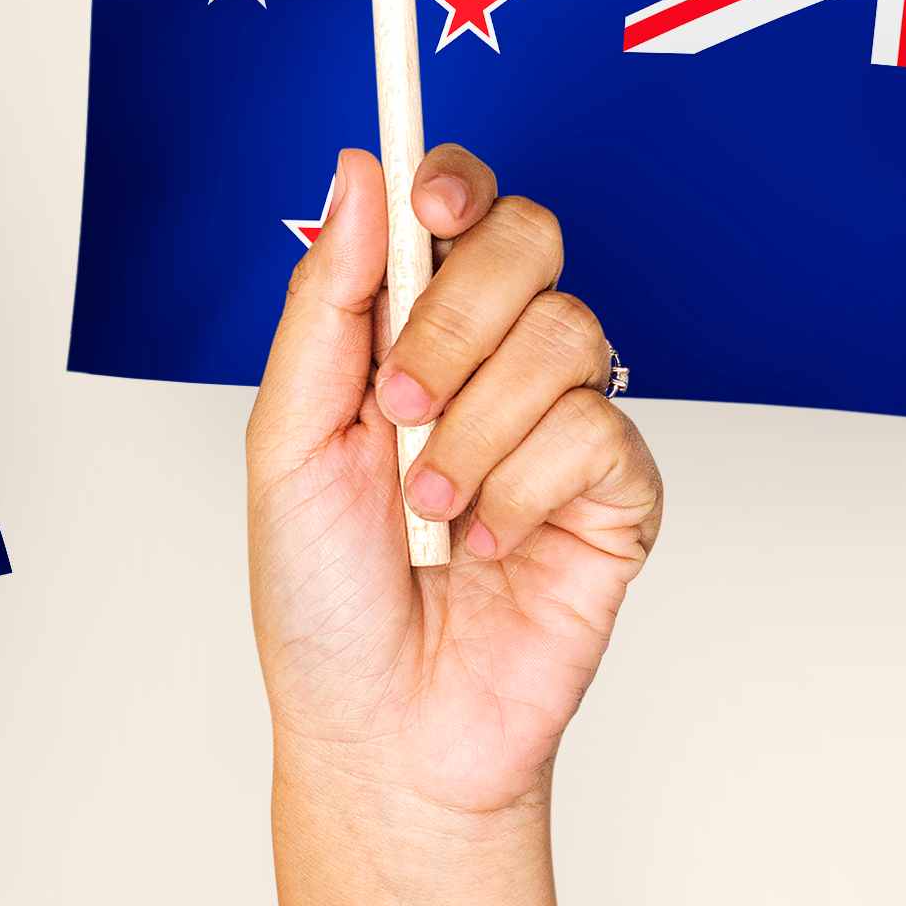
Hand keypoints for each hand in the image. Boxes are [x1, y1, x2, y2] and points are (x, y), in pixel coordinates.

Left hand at [248, 145, 662, 822]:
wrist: (380, 731)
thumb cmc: (323, 601)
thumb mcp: (288, 439)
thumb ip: (328, 304)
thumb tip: (359, 173)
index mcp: (411, 334)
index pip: (459, 211)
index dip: (455, 182)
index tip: (429, 205)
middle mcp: (494, 363)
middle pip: (528, 242)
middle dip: (454, 320)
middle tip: (399, 404)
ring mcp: (561, 423)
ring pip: (565, 335)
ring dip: (476, 431)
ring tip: (433, 510)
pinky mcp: (617, 491)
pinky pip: (596, 430)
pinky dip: (522, 491)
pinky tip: (489, 546)